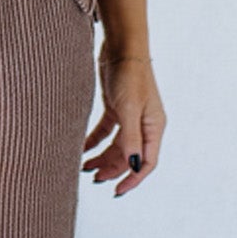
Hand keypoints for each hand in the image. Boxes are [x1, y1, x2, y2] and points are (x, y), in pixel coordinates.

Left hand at [83, 47, 165, 195]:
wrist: (120, 46)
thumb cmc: (129, 75)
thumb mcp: (128, 109)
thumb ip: (130, 138)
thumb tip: (133, 165)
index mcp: (154, 127)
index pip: (147, 162)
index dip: (133, 179)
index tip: (116, 191)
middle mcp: (145, 124)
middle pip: (129, 156)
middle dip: (112, 170)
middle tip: (93, 178)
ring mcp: (130, 117)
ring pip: (117, 146)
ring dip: (102, 158)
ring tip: (84, 167)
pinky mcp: (116, 108)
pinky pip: (106, 132)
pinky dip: (94, 142)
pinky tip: (81, 149)